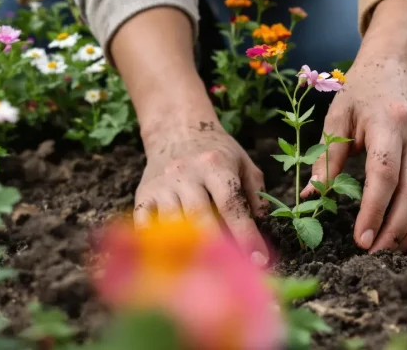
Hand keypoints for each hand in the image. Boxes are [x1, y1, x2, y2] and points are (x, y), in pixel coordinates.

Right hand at [108, 8, 268, 265]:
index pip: (231, 204)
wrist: (176, 129)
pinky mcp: (143, 196)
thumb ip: (255, 190)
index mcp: (215, 167)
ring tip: (204, 276)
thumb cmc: (216, 151)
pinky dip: (154, 245)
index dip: (245, 234)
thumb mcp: (242, 161)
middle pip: (200, 216)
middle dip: (217, 248)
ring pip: (172, 223)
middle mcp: (187, 175)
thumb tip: (263, 222)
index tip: (260, 261)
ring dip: (188, 250)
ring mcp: (163, 186)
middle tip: (233, 274)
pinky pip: (145, 225)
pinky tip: (167, 264)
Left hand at [302, 0, 406, 252]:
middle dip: (393, 228)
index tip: (360, 238)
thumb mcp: (337, 117)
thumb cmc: (360, 94)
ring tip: (386, 251)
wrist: (397, 71)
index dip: (373, 209)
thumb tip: (312, 195)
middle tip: (371, 253)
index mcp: (387, 124)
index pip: (384, 174)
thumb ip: (327, 156)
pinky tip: (403, 237)